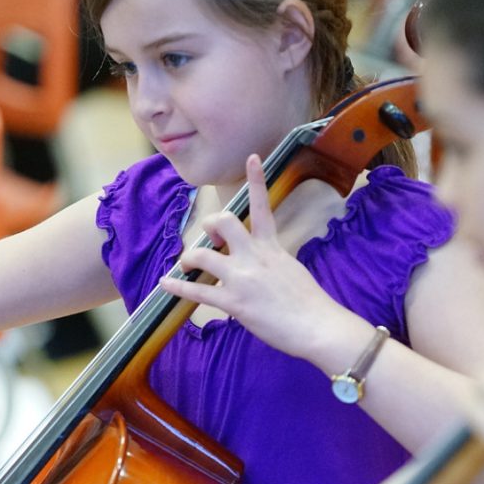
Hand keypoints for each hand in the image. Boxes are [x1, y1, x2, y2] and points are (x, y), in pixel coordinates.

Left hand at [160, 154, 338, 356]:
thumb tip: (262, 267)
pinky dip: (178, 287)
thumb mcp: (293, 271)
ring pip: (203, 255)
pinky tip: (166, 284)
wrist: (317, 326)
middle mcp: (254, 257)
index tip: (252, 158)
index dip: (256, 180)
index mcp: (272, 248)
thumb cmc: (311, 304)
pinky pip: (197, 291)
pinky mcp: (234, 302)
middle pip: (223, 223)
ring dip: (189, 258)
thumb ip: (274, 262)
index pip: (261, 207)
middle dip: (210, 225)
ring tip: (186, 265)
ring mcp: (242, 278)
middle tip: (208, 239)